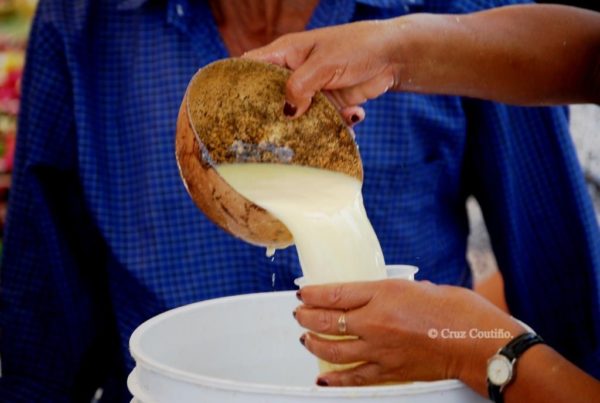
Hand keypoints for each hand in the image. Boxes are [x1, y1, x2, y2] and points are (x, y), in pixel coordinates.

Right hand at [243, 20, 402, 119]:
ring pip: (300, 116)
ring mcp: (313, 90)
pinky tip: (352, 114)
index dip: (242, 83)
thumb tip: (287, 113)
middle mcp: (296, 73)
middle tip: (278, 133)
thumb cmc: (357, 46)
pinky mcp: (331, 104)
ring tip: (321, 129)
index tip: (234, 107)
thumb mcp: (324, 64)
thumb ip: (301, 86)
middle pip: (274, 98)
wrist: (394, 55)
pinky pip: (324, 121)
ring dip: (311, 125)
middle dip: (278, 116)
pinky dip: (336, 124)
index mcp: (287, 54)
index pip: (254, 66)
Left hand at [295, 279, 524, 388]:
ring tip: (305, 339)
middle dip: (307, 317)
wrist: (478, 342)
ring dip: (314, 344)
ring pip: (333, 350)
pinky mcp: (390, 371)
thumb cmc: (456, 310)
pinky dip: (336, 379)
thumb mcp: (417, 287)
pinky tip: (323, 378)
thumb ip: (390, 292)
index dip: (313, 294)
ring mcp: (380, 350)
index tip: (303, 292)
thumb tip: (373, 297)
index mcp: (384, 294)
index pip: (335, 294)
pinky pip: (354, 377)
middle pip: (327, 321)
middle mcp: (376, 322)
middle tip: (299, 313)